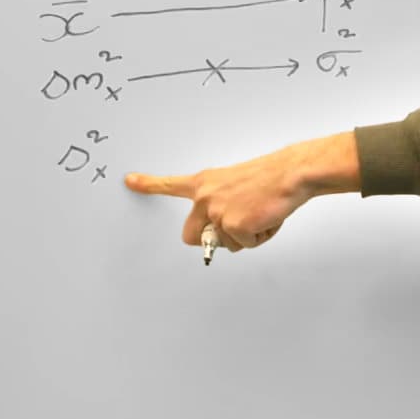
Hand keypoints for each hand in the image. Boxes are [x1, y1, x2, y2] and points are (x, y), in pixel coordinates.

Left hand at [125, 133, 360, 252]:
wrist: (290, 173)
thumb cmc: (270, 178)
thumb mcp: (236, 184)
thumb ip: (220, 202)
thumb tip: (220, 228)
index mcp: (205, 182)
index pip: (170, 184)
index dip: (148, 184)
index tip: (129, 181)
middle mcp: (205, 196)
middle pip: (192, 236)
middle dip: (211, 240)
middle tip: (236, 228)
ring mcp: (217, 212)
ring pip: (225, 243)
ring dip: (245, 236)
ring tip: (261, 213)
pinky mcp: (233, 225)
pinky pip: (245, 245)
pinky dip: (260, 237)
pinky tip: (267, 218)